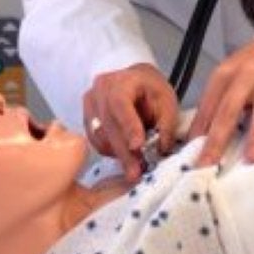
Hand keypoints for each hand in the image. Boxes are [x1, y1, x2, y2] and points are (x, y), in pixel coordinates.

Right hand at [82, 63, 177, 182]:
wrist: (134, 81)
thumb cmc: (151, 90)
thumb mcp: (167, 102)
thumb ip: (166, 125)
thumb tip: (159, 150)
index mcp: (122, 81)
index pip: (121, 103)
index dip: (128, 125)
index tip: (138, 146)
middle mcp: (100, 91)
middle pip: (109, 124)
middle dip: (124, 151)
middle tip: (136, 172)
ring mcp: (89, 104)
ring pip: (100, 136)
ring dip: (118, 154)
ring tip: (136, 166)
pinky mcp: (86, 119)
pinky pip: (96, 141)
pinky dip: (111, 151)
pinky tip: (125, 155)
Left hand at [188, 29, 253, 167]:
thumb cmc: (252, 67)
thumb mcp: (229, 78)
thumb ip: (215, 104)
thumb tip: (195, 139)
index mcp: (224, 75)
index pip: (208, 106)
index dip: (198, 131)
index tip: (192, 158)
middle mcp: (246, 75)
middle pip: (229, 109)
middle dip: (218, 138)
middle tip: (209, 165)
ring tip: (252, 158)